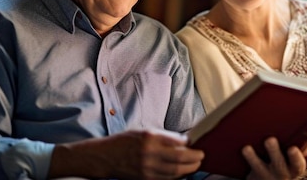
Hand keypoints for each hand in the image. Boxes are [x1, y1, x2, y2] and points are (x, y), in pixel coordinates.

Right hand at [49, 129, 203, 178]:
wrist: (105, 157)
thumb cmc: (124, 141)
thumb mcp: (143, 132)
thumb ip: (163, 137)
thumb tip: (183, 141)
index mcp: (149, 138)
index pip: (177, 143)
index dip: (190, 146)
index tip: (196, 144)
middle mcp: (149, 154)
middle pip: (179, 160)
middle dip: (194, 160)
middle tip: (201, 156)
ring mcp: (147, 169)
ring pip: (174, 173)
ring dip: (188, 170)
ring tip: (195, 165)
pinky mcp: (144, 179)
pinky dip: (176, 177)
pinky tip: (181, 173)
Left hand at [243, 137, 306, 179]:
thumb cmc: (284, 168)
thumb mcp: (293, 164)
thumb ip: (299, 154)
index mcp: (294, 170)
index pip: (298, 165)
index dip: (296, 157)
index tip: (292, 147)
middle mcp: (281, 175)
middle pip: (279, 165)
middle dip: (274, 152)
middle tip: (269, 140)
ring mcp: (266, 177)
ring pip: (260, 169)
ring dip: (253, 158)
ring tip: (246, 148)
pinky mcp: (253, 179)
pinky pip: (248, 174)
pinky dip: (245, 161)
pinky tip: (241, 151)